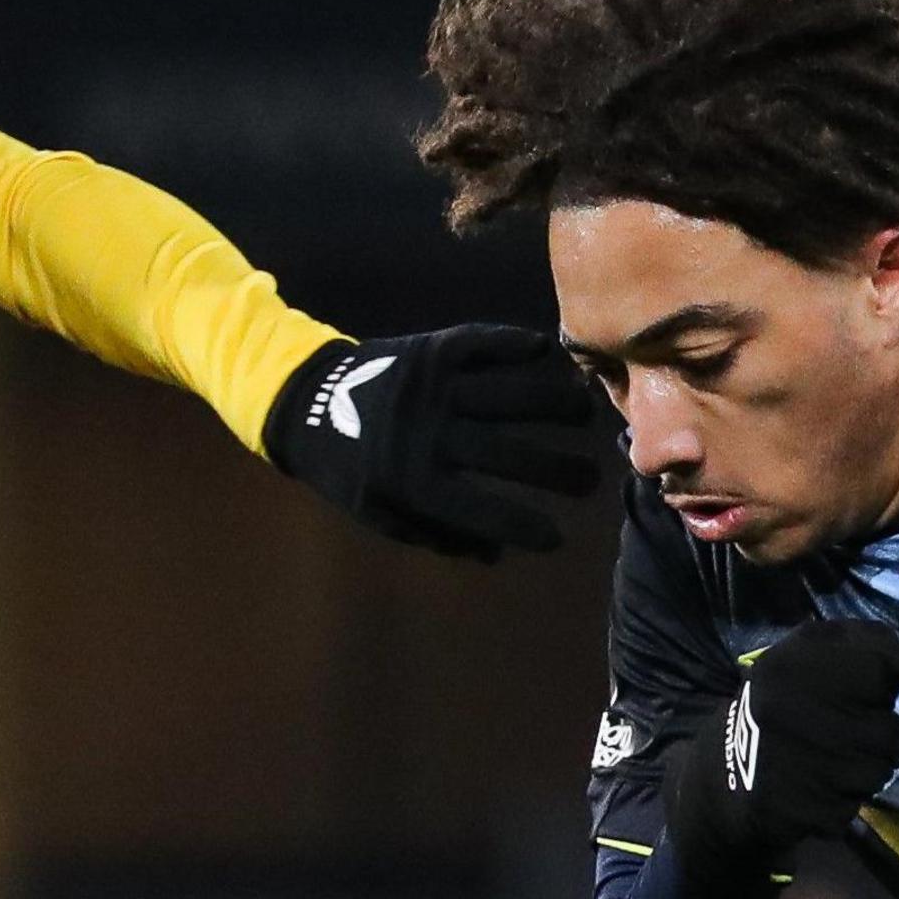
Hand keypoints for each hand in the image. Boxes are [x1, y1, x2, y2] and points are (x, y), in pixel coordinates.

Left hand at [262, 326, 604, 559]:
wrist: (306, 399)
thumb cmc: (349, 466)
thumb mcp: (380, 513)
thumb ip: (437, 535)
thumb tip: (496, 554)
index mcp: (412, 481)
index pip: (480, 510)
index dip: (522, 526)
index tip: (557, 537)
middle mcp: (428, 432)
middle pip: (505, 453)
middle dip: (555, 470)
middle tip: (593, 480)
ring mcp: (433, 386)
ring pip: (506, 393)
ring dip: (553, 402)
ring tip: (587, 412)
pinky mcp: (432, 349)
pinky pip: (484, 345)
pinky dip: (518, 346)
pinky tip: (551, 354)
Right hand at [665, 621, 898, 865]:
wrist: (725, 776)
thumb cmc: (780, 707)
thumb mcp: (803, 656)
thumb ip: (859, 645)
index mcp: (792, 665)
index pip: (879, 664)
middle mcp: (796, 710)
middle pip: (892, 730)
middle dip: (885, 735)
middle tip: (859, 733)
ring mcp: (803, 763)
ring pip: (879, 771)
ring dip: (868, 770)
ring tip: (836, 762)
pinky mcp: (806, 808)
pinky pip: (855, 806)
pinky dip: (844, 801)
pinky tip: (819, 790)